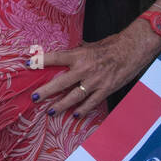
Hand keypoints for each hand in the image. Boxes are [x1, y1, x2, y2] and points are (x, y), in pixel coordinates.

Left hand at [32, 20, 159, 117]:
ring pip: (74, 97)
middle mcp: (84, 69)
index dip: (40, 61)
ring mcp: (95, 82)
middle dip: (46, 91)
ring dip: (61, 105)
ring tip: (50, 111)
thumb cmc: (112, 45)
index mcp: (79, 55)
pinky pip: (91, 103)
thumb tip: (68, 54)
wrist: (133, 49)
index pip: (55, 58)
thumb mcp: (91, 45)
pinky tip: (75, 115)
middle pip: (60, 83)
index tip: (28, 64)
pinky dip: (82, 110)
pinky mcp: (105, 90)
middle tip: (34, 97)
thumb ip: (78, 52)